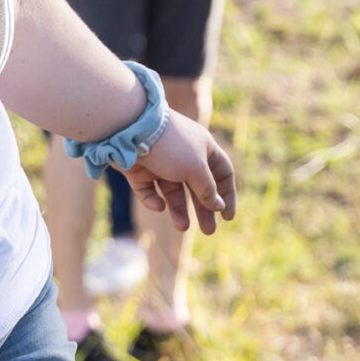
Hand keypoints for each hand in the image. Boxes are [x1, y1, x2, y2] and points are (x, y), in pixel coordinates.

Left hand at [121, 112, 237, 234]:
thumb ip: (208, 189)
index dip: (227, 194)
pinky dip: (153, 200)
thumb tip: (218, 206)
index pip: (222, 172)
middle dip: (203, 209)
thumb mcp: (196, 169)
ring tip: (182, 227)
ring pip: (172, 192)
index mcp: (204, 148)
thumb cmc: (171, 146)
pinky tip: (158, 205)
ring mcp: (160, 162)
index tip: (228, 216)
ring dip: (178, 210)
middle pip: (198, 186)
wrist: (131, 129)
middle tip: (209, 231)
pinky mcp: (139, 169)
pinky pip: (148, 190)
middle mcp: (183, 155)